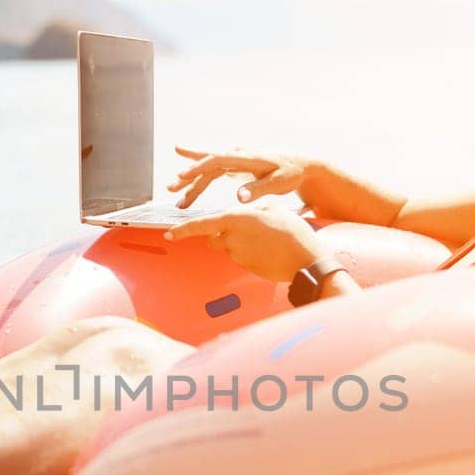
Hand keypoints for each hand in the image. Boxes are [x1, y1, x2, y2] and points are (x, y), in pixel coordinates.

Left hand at [164, 206, 325, 282]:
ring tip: (263, 237)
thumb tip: (245, 210)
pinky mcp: (246, 267)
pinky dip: (248, 251)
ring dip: (238, 241)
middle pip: (213, 237)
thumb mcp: (274, 208)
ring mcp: (238, 255)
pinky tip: (266, 248)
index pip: (201, 225)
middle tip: (245, 227)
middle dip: (220, 232)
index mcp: (236, 219)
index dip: (182, 230)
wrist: (305, 261)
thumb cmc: (292, 232)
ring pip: (228, 246)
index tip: (168, 234)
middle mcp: (232, 238)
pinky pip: (240, 256)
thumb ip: (253, 207)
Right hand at [166, 145, 317, 209]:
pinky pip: (213, 170)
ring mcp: (236, 158)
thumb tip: (238, 197)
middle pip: (207, 163)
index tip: (183, 176)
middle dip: (188, 175)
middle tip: (170, 187)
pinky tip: (187, 182)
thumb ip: (258, 190)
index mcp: (247, 157)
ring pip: (208, 168)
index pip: (218, 160)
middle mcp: (238, 154)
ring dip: (191, 180)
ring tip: (173, 192)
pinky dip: (200, 177)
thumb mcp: (279, 183)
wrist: (301, 165)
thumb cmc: (291, 174)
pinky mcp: (236, 164)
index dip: (199, 167)